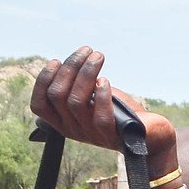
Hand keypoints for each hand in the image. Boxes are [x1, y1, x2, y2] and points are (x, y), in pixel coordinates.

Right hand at [31, 47, 176, 160]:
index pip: (39, 104)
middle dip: (70, 67)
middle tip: (87, 50)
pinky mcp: (112, 137)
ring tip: (98, 56)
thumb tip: (71, 63)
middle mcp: (72, 129)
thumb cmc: (118, 112)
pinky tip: (105, 80)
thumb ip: (79, 85)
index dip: (43, 80)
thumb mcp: (93, 97)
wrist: (149, 135)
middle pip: (58, 96)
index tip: (56, 60)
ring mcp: (91, 135)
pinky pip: (101, 118)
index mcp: (62, 121)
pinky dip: (102, 95)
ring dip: (86, 73)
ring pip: (76, 102)